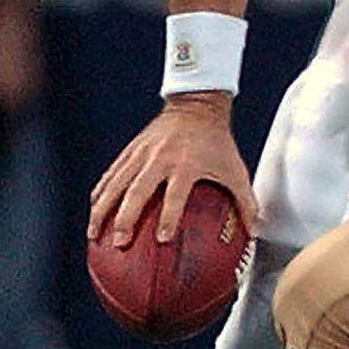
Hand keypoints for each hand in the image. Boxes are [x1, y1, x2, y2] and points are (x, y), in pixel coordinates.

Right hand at [88, 92, 257, 246]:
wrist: (196, 106)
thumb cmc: (218, 143)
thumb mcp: (235, 168)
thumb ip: (245, 200)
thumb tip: (254, 231)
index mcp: (186, 164)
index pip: (175, 194)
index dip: (169, 216)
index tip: (162, 239)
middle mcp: (160, 158)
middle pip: (138, 191)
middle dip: (126, 217)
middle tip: (119, 242)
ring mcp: (142, 154)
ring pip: (116, 183)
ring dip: (103, 209)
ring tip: (94, 235)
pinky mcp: (131, 150)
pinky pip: (112, 174)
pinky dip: (101, 192)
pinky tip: (94, 211)